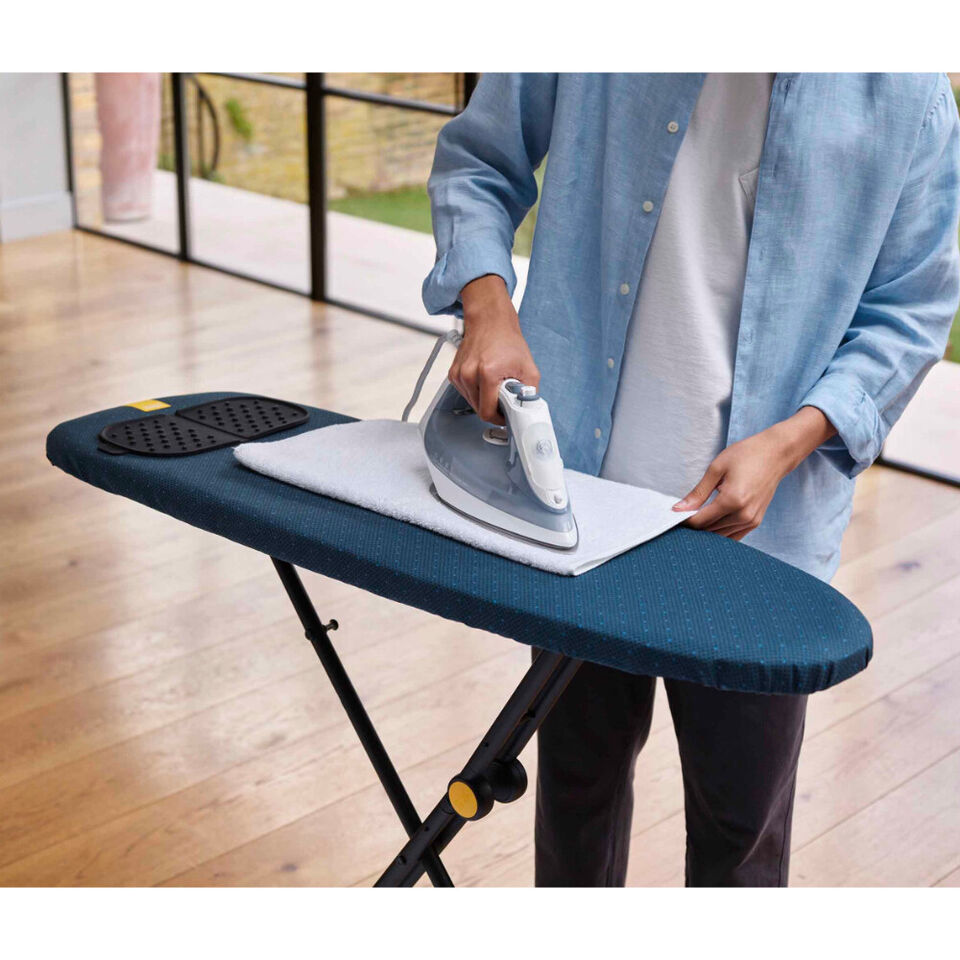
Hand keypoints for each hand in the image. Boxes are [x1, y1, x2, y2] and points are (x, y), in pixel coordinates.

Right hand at [450, 275, 539, 424]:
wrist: (489, 321)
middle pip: (479, 409)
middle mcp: (468, 374)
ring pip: (472, 403)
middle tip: (504, 395)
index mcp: (487, 373)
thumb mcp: (528, 367)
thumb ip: (530, 393)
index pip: (487, 412)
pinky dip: (476, 391)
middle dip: (493, 407)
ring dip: (484, 399)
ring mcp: (459, 374)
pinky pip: (466, 394)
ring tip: (494, 384)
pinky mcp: (453, 374)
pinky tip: (484, 379)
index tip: (506, 416)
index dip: (499, 418)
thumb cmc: (506, 340)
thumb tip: (527, 411)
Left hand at [673, 407, 836, 539]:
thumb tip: (678, 508)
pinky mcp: (755, 522)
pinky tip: (710, 523)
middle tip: (680, 517)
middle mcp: (743, 515)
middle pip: (709, 531)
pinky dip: (719, 532)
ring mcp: (751, 521)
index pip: (700, 521)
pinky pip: (733, 536)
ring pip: (720, 536)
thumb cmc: (747, 455)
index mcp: (732, 500)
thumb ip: (697, 493)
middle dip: (692, 526)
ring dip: (705, 531)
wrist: (776, 454)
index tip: (672, 515)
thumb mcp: (716, 469)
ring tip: (694, 518)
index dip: (683, 521)